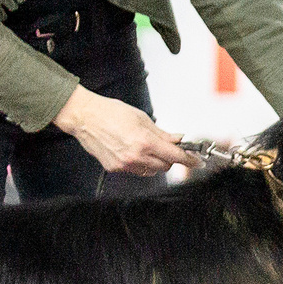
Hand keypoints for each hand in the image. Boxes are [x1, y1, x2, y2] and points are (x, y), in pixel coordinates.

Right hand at [55, 86, 199, 175]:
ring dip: (155, 161)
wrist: (85, 117)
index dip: (189, 160)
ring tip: (144, 146)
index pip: (175, 156)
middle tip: (168, 147)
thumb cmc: (111, 113)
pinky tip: (132, 150)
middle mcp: (135, 156)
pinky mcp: (115, 168)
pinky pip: (135, 170)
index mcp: (145, 142)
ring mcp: (124, 165)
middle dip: (170, 158)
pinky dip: (139, 163)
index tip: (196, 161)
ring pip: (151, 170)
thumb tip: (178, 139)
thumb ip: (162, 133)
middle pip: (165, 166)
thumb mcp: (142, 119)